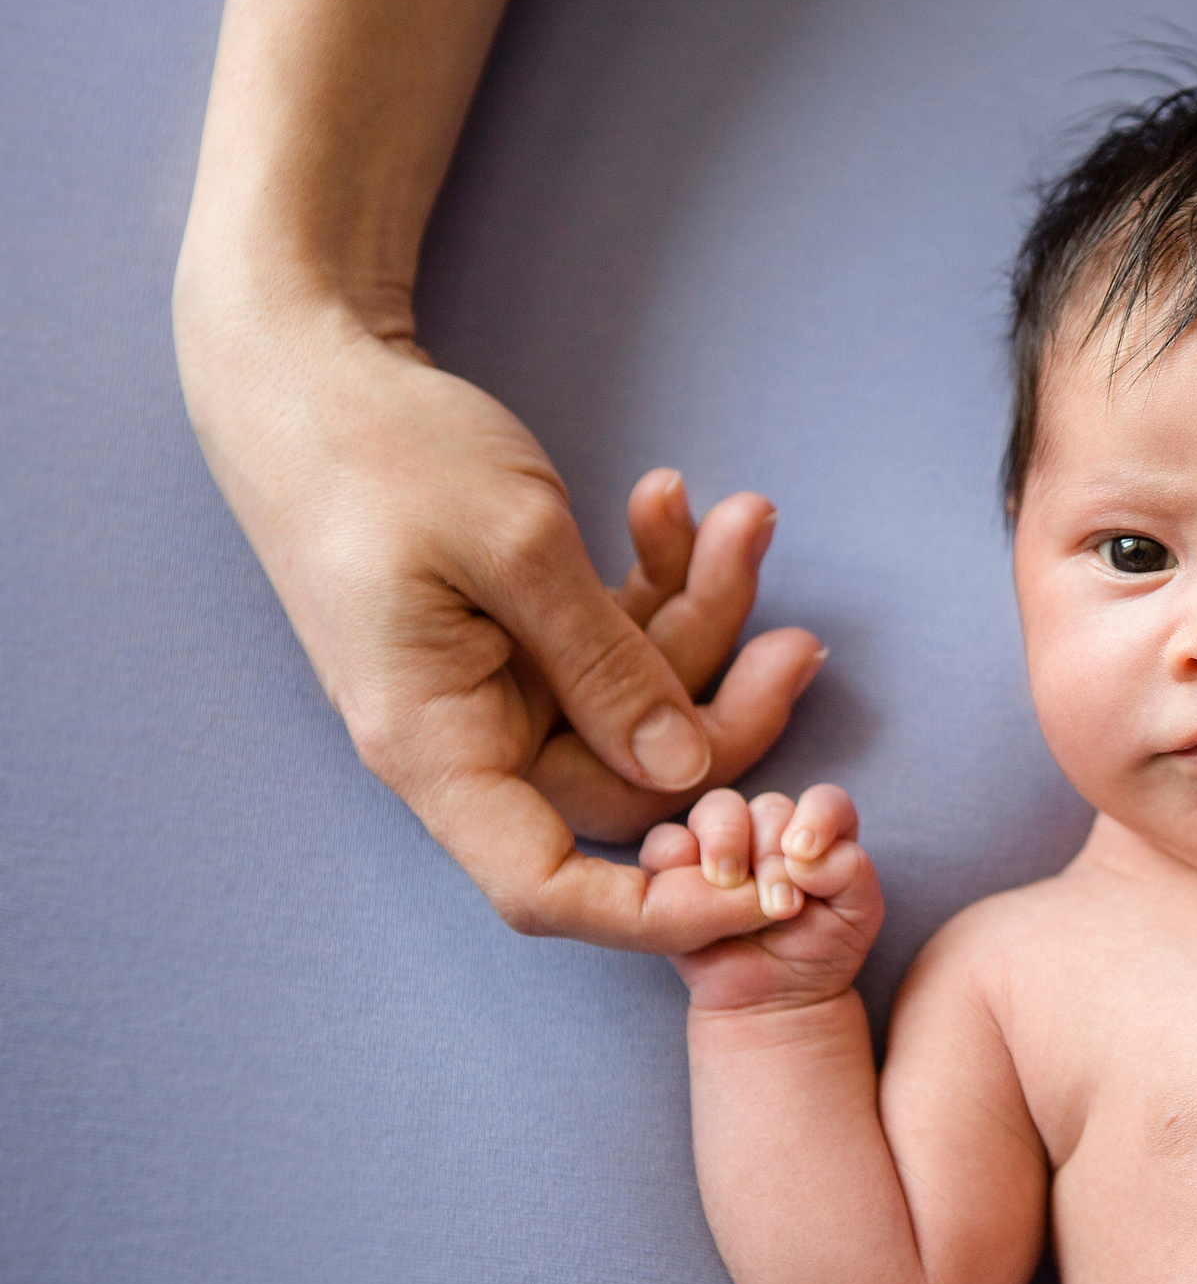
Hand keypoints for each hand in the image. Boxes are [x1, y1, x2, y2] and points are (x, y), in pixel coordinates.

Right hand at [178, 300, 825, 945]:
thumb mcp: (516, 550)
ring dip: (705, 614)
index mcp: (436, 747)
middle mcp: (467, 737)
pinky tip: (671, 500)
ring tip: (746, 515)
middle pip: (632, 781)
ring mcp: (498, 688)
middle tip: (801, 636)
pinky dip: (659, 579)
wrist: (309, 371)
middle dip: (726, 705)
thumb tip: (685, 769)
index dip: (659, 911)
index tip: (769, 894)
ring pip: (642, 702)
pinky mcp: (523, 636)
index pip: (547, 887)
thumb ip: (606, 665)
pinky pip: (618, 641)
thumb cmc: (383, 453)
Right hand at [647, 787, 883, 1012]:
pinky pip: (665, 842)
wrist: (773, 1001)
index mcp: (819, 835)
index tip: (805, 853)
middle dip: (773, 857)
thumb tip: (803, 854)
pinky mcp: (677, 871)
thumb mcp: (858, 915)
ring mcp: (724, 847)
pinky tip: (696, 895)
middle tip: (781, 908)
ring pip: (716, 809)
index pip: (824, 802)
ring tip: (730, 887)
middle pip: (769, 808)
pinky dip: (677, 860)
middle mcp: (771, 833)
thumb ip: (850, 871)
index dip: (817, 816)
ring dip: (725, 844)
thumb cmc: (821, 952)